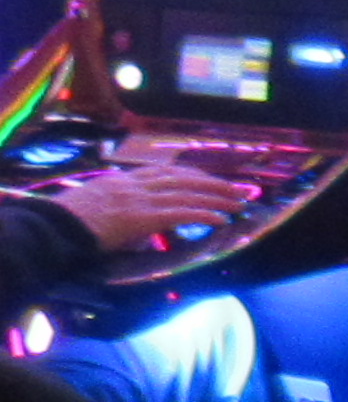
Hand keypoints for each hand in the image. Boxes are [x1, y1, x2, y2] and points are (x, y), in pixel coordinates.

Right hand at [46, 160, 234, 253]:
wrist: (53, 229)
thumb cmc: (69, 224)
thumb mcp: (96, 206)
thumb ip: (120, 208)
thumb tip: (139, 222)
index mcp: (122, 181)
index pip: (164, 172)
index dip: (192, 176)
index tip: (211, 179)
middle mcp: (133, 185)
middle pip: (183, 179)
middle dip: (214, 183)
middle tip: (239, 189)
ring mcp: (138, 200)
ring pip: (188, 193)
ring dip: (218, 198)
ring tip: (239, 202)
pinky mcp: (142, 217)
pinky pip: (181, 213)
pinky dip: (205, 215)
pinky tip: (222, 219)